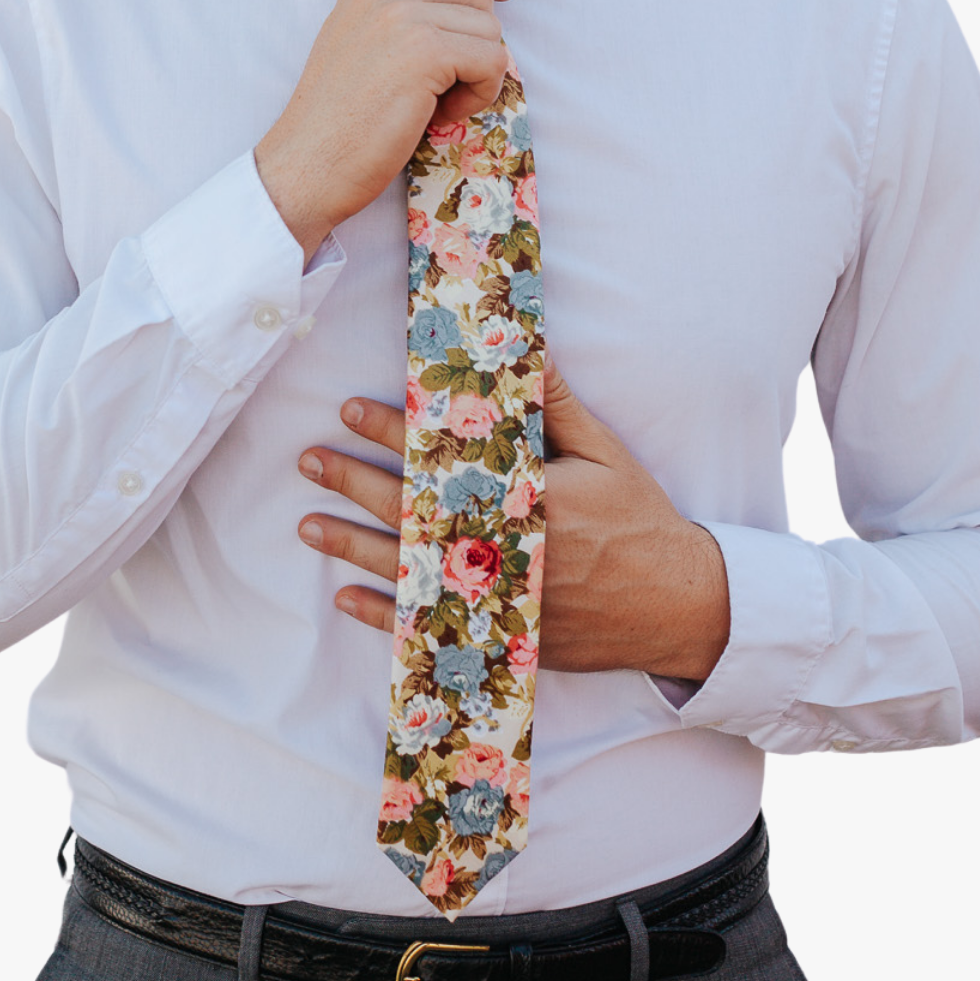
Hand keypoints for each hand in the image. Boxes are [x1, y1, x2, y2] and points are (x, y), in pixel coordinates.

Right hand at [255, 0, 513, 260]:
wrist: (309, 162)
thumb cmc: (340, 118)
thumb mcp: (362, 41)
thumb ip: (401, 11)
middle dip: (477, 38)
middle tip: (442, 82)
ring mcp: (403, 15)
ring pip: (490, 27)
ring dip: (477, 73)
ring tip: (433, 102)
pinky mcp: (426, 51)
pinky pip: (493, 60)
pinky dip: (480, 94)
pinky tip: (439, 114)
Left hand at [295, 361, 730, 683]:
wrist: (673, 606)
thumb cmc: (640, 521)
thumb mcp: (607, 453)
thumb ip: (559, 404)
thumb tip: (527, 348)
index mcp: (523, 494)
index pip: (438, 455)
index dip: (390, 429)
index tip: (349, 409)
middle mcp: (498, 545)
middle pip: (407, 509)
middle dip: (353, 480)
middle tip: (309, 458)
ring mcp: (492, 595)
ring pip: (403, 568)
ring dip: (349, 544)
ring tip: (306, 525)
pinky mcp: (494, 633)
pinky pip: (424, 627)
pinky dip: (381, 614)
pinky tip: (345, 597)